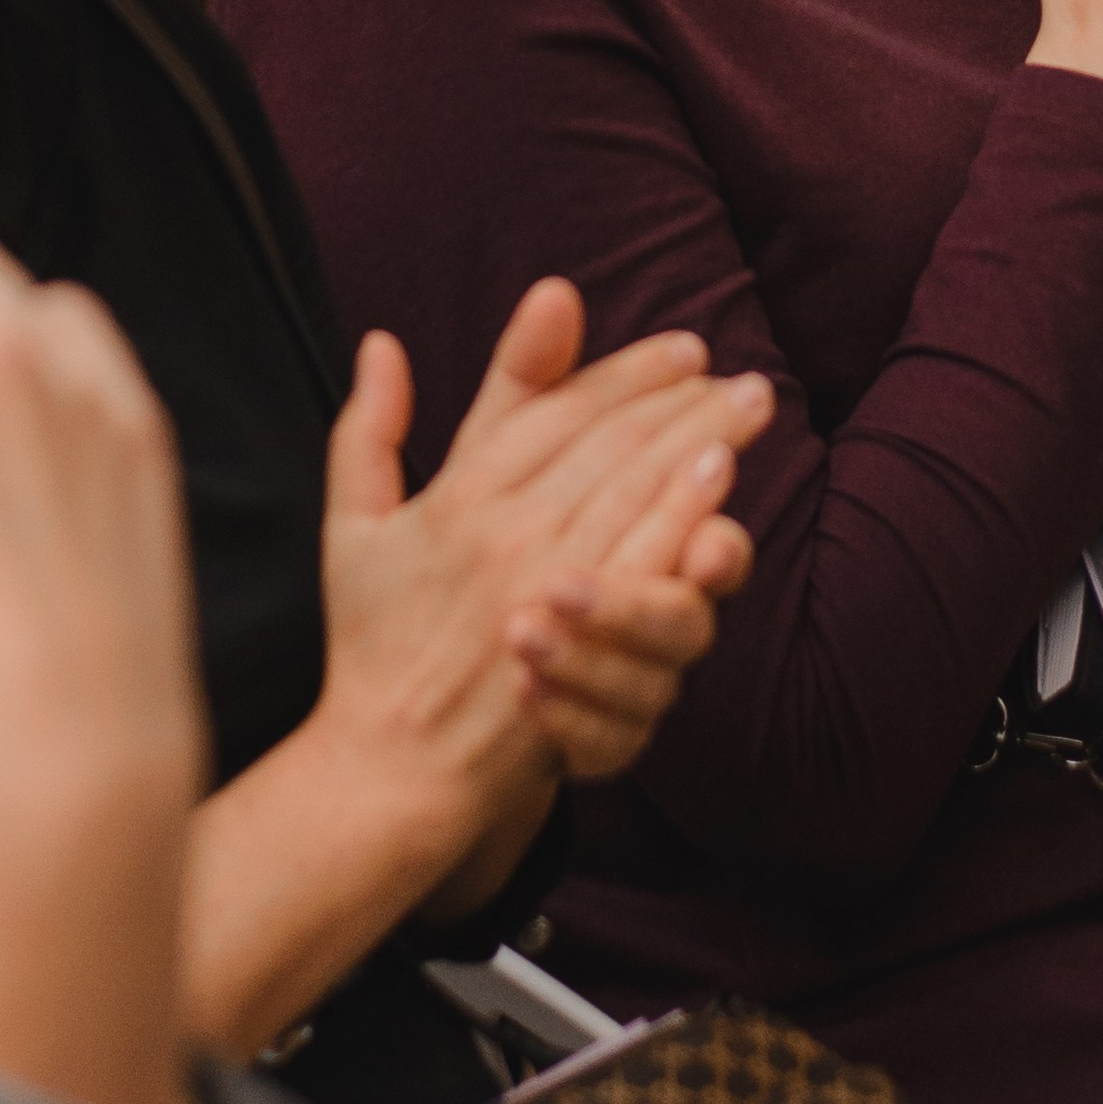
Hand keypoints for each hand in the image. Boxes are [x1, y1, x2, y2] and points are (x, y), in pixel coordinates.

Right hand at [315, 278, 773, 854]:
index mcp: (456, 493)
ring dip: (699, 437)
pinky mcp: (575, 642)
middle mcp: (501, 528)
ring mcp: (542, 585)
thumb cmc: (372, 643)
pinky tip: (723, 481)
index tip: (685, 351)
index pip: (559, 405)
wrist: (390, 765)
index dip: (628, 370)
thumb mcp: (352, 525)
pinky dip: (684, 511)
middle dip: (683, 395)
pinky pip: (641, 560)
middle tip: (740, 374)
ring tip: (750, 408)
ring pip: (635, 485)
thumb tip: (382, 338)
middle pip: (611, 438)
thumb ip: (369, 427)